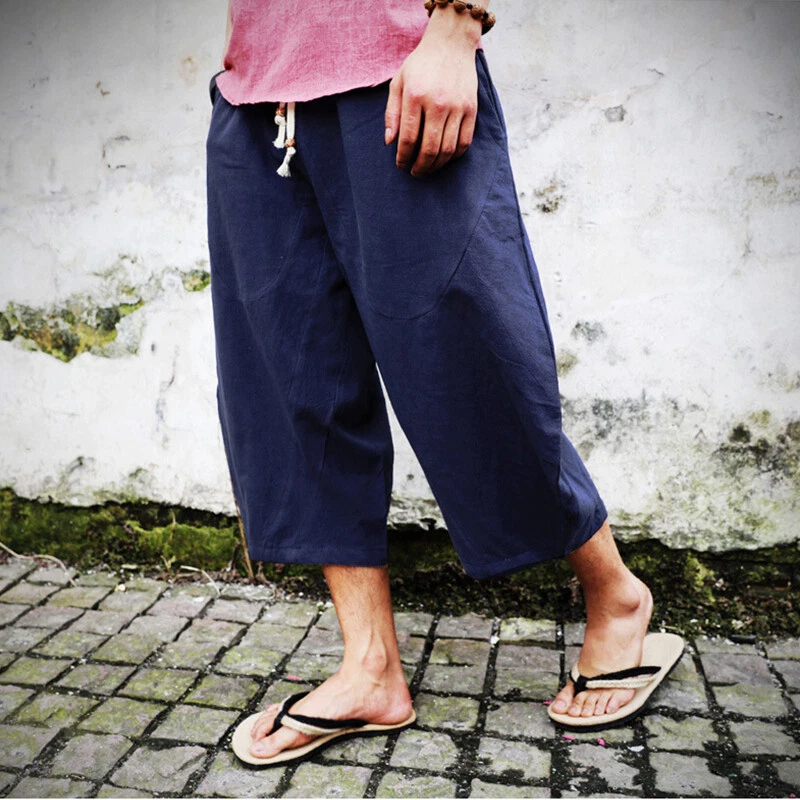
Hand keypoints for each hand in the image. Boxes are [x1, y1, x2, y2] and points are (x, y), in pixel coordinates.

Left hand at [385, 9, 481, 176]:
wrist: (451, 44)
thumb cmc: (420, 65)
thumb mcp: (398, 82)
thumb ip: (392, 113)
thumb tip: (390, 142)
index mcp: (415, 96)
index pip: (409, 138)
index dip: (403, 157)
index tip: (401, 164)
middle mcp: (438, 103)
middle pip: (429, 149)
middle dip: (420, 167)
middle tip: (414, 171)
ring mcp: (457, 107)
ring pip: (447, 150)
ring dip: (436, 165)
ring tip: (428, 168)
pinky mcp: (471, 109)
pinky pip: (464, 142)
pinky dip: (454, 156)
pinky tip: (445, 158)